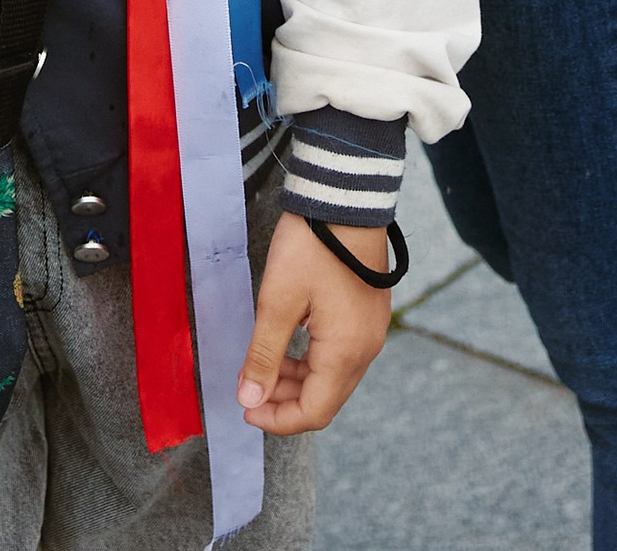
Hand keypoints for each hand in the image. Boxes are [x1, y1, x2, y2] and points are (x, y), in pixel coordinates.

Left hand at [236, 212, 394, 434]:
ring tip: (264, 364)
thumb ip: (263, 355)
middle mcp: (366, 349)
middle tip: (249, 387)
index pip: (314, 412)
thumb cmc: (311, 245)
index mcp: (346, 352)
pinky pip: (342, 354)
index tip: (245, 410)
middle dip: (285, 401)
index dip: (277, 420)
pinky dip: (314, 360)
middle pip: (326, 398)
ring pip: (334, 377)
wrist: (345, 197)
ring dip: (299, 380)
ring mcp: (371, 331)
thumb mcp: (277, 300)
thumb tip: (249, 401)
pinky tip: (290, 343)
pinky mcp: (369, 314)